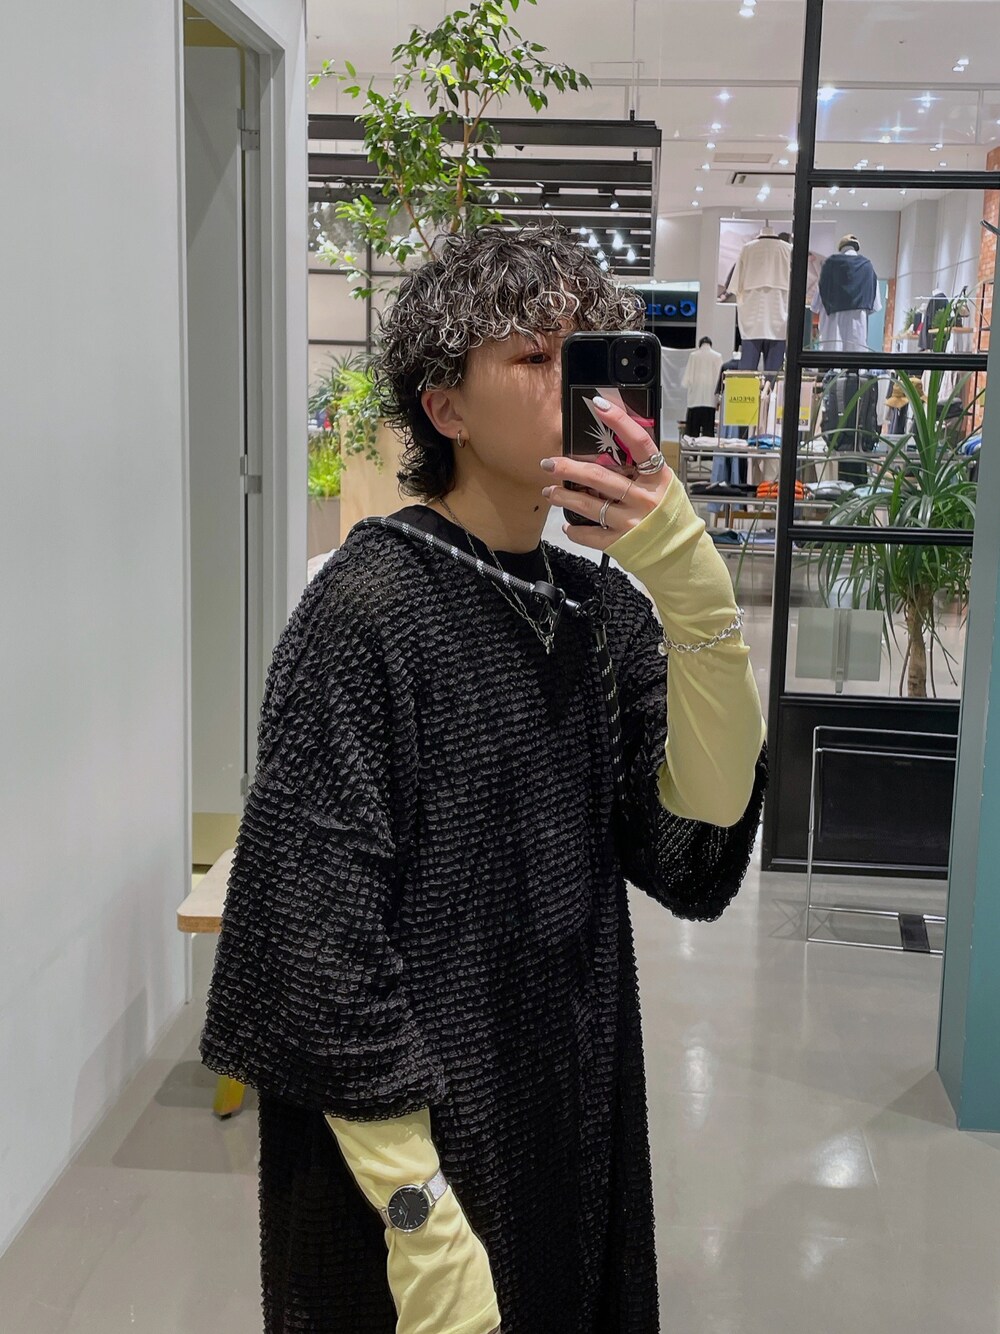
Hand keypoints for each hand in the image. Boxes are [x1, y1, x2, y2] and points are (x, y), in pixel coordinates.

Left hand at [540, 397, 672, 551]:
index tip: (598, 405)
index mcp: (657, 478)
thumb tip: (611, 452)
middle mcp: (644, 498)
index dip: (620, 421)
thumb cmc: (671, 516)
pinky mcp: (621, 543)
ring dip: (564, 497)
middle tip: (549, 463)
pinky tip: (568, 525)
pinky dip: (575, 530)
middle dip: (569, 469)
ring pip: (589, 505)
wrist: (681, 555)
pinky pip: (591, 534)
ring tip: (549, 492)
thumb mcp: (664, 487)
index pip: (639, 443)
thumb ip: (641, 472)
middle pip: (600, 477)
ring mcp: (632, 522)